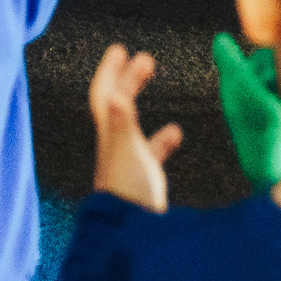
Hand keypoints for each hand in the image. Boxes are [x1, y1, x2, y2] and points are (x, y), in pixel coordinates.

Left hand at [89, 43, 182, 211]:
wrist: (132, 231)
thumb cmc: (128, 190)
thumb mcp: (127, 151)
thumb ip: (122, 122)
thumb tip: (114, 92)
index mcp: (110, 132)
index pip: (105, 93)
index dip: (111, 70)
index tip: (120, 49)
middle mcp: (115, 142)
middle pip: (118, 101)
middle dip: (127, 78)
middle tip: (142, 59)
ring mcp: (129, 158)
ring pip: (132, 122)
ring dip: (139, 100)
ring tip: (152, 81)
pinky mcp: (143, 175)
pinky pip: (152, 150)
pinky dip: (162, 138)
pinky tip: (175, 132)